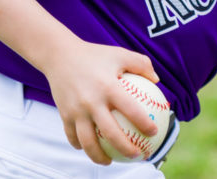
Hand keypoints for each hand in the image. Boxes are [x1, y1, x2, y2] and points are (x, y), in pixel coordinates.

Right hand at [39, 39, 159, 164]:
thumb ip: (141, 64)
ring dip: (100, 157)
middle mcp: (92, 101)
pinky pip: (73, 137)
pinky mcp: (64, 114)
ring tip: (110, 161)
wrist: (59, 54)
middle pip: (111, 134)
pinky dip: (81, 146)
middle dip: (127, 149)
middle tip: (138, 155)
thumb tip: (157, 80)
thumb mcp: (119, 54)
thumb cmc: (94, 55)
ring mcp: (76, 110)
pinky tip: (90, 149)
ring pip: (88, 143)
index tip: (154, 133)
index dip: (145, 124)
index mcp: (108, 87)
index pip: (131, 110)